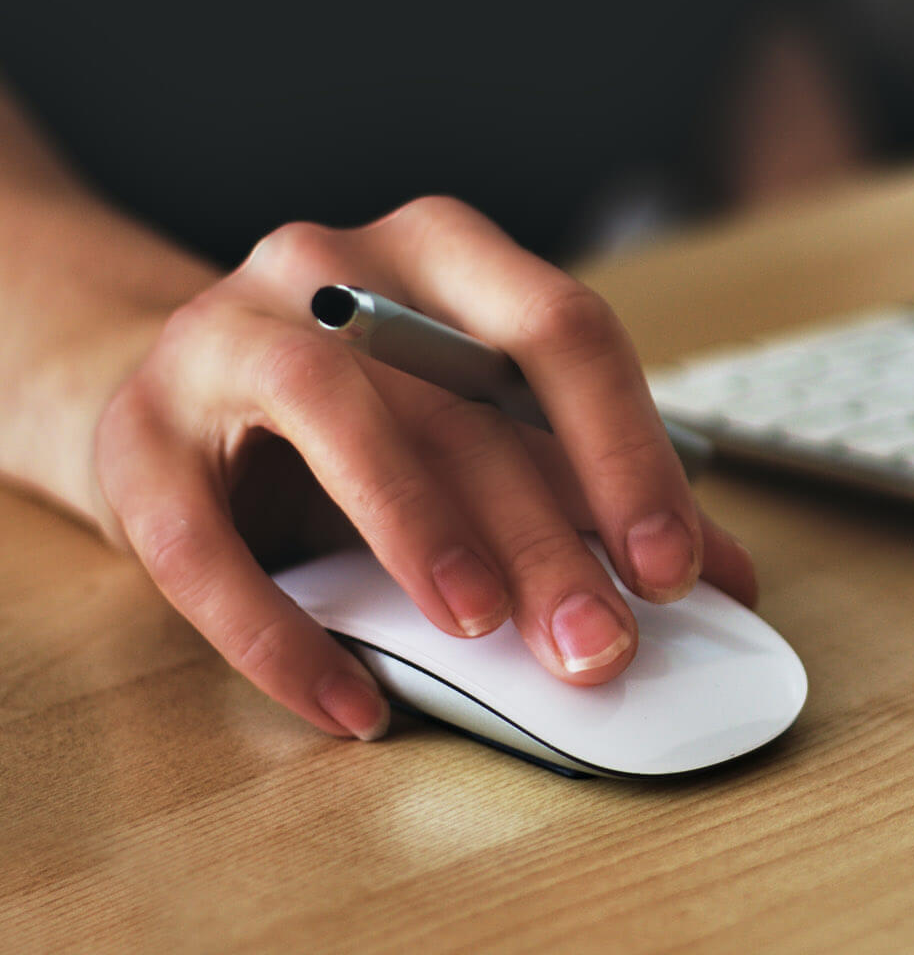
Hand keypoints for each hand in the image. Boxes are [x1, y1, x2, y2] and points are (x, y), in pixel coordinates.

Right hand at [93, 196, 756, 741]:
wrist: (173, 397)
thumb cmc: (362, 415)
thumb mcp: (482, 431)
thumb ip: (593, 490)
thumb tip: (730, 578)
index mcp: (446, 255)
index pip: (562, 330)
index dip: (627, 451)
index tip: (675, 567)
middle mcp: (334, 268)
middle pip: (460, 395)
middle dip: (545, 532)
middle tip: (600, 643)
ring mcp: (223, 336)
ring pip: (332, 413)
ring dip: (419, 526)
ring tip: (480, 628)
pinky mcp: (135, 435)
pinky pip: (200, 540)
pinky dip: (280, 633)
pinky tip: (351, 704)